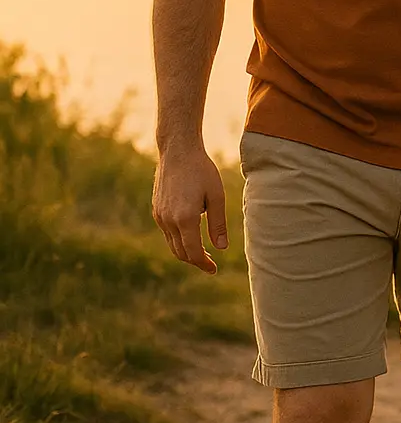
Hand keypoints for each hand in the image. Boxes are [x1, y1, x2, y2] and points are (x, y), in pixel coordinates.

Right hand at [152, 144, 227, 274]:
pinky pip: (167, 232)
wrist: (178, 152)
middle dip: (196, 261)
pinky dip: (179, 240)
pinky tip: (192, 235)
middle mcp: (168, 220)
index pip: (192, 252)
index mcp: (185, 218)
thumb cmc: (202, 171)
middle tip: (211, 265)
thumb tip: (221, 248)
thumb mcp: (217, 196)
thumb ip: (218, 223)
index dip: (204, 264)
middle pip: (180, 252)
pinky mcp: (157, 210)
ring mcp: (160, 215)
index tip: (214, 270)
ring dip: (186, 252)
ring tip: (203, 253)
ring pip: (172, 244)